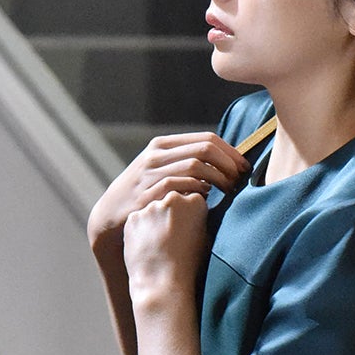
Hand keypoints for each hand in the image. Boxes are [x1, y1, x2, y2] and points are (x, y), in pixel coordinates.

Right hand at [87, 132, 248, 258]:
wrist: (109, 215)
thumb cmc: (145, 195)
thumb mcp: (161, 172)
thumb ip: (187, 164)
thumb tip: (227, 163)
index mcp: (163, 145)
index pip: (207, 138)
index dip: (231, 152)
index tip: (245, 168)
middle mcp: (156, 155)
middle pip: (205, 149)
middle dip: (229, 164)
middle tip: (241, 180)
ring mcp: (150, 173)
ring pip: (196, 166)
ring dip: (219, 178)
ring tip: (230, 191)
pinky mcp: (148, 192)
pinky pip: (182, 186)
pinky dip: (199, 191)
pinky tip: (206, 199)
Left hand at [122, 191, 211, 304]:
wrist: (162, 283)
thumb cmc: (188, 265)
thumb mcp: (205, 238)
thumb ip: (198, 218)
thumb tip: (193, 210)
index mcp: (195, 203)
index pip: (193, 198)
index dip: (190, 213)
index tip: (188, 228)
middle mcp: (172, 199)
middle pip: (172, 200)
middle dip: (172, 212)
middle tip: (172, 235)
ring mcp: (150, 207)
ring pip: (153, 208)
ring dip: (155, 219)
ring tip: (159, 243)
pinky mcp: (133, 217)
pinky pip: (138, 219)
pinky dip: (141, 228)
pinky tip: (146, 245)